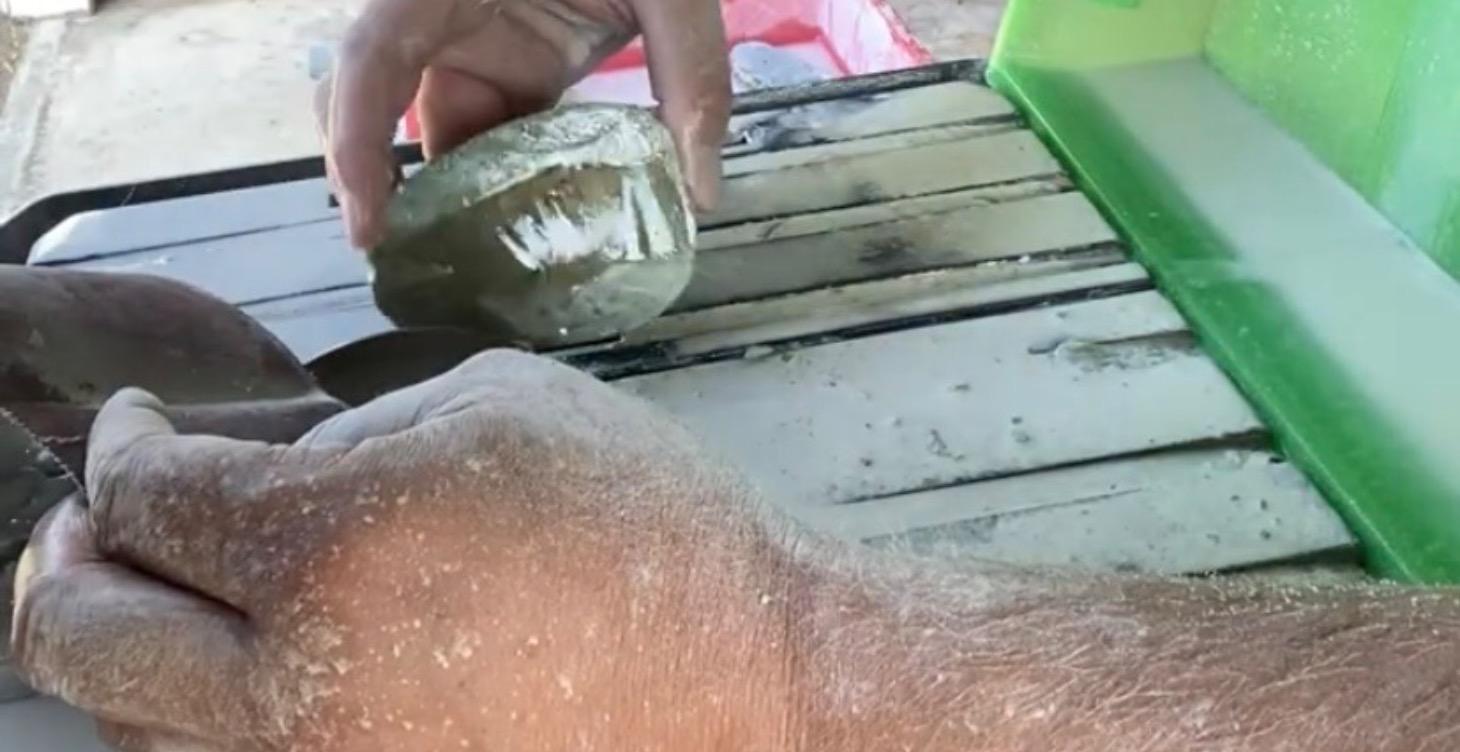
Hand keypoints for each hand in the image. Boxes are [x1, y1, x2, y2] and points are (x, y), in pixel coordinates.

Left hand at [11, 350, 794, 750]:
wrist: (753, 688)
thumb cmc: (650, 530)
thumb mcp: (500, 411)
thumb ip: (350, 433)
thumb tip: (260, 475)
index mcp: (337, 549)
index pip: (147, 497)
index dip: (120, 447)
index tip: (136, 427)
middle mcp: (296, 693)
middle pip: (76, 635)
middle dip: (67, 557)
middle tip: (100, 517)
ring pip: (129, 729)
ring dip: (127, 644)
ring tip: (170, 594)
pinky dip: (201, 717)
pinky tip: (250, 669)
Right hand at [319, 0, 731, 248]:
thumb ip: (692, 77)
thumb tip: (702, 193)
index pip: (373, 59)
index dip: (354, 141)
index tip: (366, 222)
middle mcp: (442, 11)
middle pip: (376, 98)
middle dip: (375, 179)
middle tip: (403, 264)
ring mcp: (474, 36)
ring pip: (435, 122)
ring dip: (447, 192)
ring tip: (465, 270)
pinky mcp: (509, 58)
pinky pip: (485, 124)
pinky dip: (498, 178)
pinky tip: (523, 229)